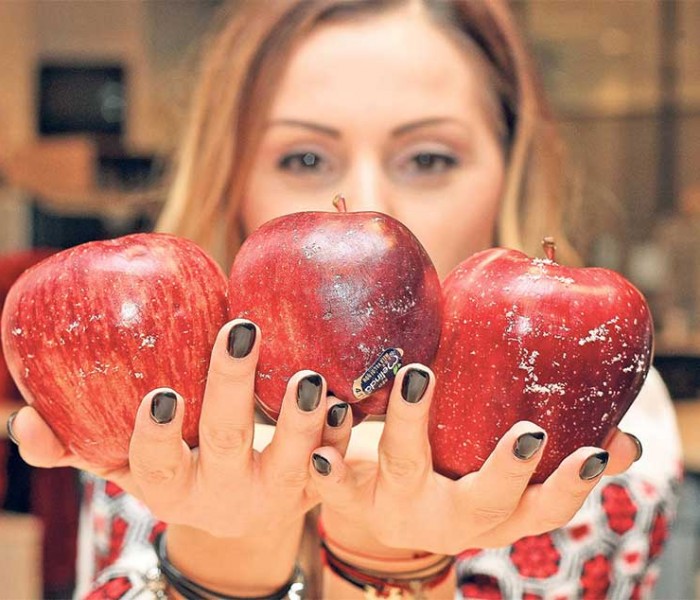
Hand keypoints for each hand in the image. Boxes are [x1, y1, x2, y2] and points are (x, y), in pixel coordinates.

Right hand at [9, 319, 351, 536]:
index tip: (161, 395)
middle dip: (232, 389)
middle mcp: (222, 494)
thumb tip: (20, 424)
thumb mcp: (124, 464)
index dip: (155, 436)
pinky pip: (334, 464)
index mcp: (170, 486)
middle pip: (226, 442)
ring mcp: (274, 493)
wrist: (241, 513)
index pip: (152, 466)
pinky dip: (340, 436)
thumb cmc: (177, 469)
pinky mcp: (314, 486)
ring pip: (291, 460)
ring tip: (305, 374)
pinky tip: (345, 404)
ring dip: (300, 419)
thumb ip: (75, 445)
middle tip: (240, 332)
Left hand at [309, 364, 640, 555]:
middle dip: (508, 470)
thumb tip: (626, 440)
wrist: (373, 508)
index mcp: (493, 517)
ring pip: (403, 469)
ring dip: (411, 423)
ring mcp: (394, 507)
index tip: (591, 452)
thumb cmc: (453, 476)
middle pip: (481, 503)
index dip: (570, 488)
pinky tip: (328, 407)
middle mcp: (446, 521)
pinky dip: (333, 442)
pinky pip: (336, 470)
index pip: (543, 512)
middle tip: (528, 431)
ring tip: (417, 373)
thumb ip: (555, 459)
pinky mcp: (347, 490)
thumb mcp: (501, 478)